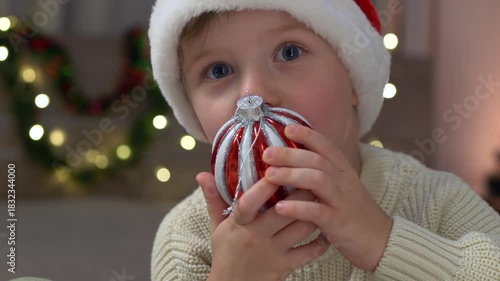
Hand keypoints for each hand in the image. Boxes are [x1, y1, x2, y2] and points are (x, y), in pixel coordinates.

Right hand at [197, 172, 328, 280]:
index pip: (249, 203)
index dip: (264, 187)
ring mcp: (272, 253)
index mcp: (238, 224)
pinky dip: (321, 241)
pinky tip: (325, 228)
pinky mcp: (285, 267)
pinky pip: (309, 252)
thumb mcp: (217, 227)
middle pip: (284, 212)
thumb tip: (202, 174)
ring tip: (322, 197)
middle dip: (301, 193)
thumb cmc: (225, 254)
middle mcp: (256, 237)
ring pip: (300, 229)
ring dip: (314, 212)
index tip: (277, 168)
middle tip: (313, 176)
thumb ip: (214, 199)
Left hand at [262, 124, 392, 270]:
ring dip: (291, 175)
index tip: (287, 128)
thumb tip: (295, 163)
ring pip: (317, 180)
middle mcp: (343, 182)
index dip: (307, 134)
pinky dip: (297, 208)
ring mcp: (341, 201)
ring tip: (269, 176)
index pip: (326, 146)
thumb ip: (323, 174)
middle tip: (266, 153)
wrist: (380, 241)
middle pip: (317, 160)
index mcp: (344, 171)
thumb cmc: (355, 213)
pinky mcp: (338, 222)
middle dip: (290, 154)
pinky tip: (279, 207)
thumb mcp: (343, 188)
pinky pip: (317, 212)